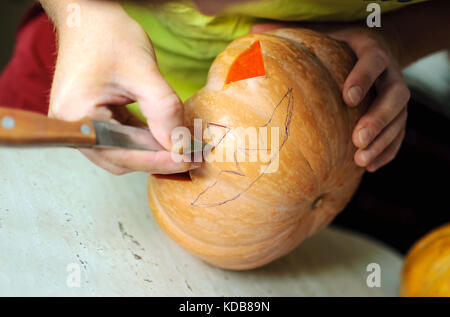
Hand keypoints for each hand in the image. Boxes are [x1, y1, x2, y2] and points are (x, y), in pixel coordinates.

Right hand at [47, 1, 195, 174]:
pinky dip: (144, 139)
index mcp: (77, 116)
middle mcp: (74, 126)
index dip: (159, 161)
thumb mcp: (144, 73)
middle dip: (156, 159)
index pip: (123, 154)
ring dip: (152, 150)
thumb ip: (164, 112)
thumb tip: (180, 146)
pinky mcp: (92, 118)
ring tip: (182, 147)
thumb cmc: (109, 36)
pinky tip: (165, 135)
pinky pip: (121, 138)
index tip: (188, 161)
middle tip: (190, 156)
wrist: (91, 15)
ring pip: (123, 152)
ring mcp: (81, 124)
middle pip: (121, 159)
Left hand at [251, 22, 409, 171]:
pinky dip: (388, 150)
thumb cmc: (341, 45)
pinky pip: (400, 134)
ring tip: (360, 160)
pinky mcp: (398, 113)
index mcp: (370, 51)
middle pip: (395, 95)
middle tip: (357, 139)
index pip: (374, 61)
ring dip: (383, 141)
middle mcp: (390, 73)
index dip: (364, 78)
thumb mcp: (324, 33)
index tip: (348, 98)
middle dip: (378, 119)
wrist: (377, 50)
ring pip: (400, 119)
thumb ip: (295, 34)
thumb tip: (255, 30)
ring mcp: (396, 94)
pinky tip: (370, 166)